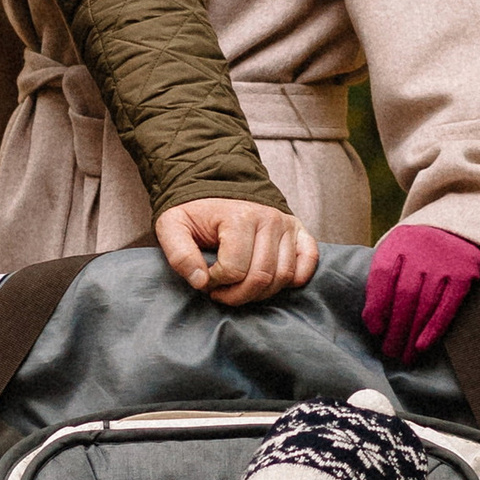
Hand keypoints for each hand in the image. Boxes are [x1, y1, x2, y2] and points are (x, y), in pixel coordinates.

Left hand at [153, 198, 319, 306]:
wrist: (215, 184)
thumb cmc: (194, 209)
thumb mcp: (172, 226)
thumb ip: (180, 255)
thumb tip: (200, 282)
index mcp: (239, 217)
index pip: (234, 271)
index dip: (216, 284)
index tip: (205, 279)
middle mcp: (269, 219)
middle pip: (261, 277)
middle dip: (237, 295)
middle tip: (221, 292)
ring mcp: (286, 225)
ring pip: (283, 276)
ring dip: (261, 292)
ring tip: (240, 287)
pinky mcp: (298, 230)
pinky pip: (308, 260)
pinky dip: (296, 278)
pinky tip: (274, 282)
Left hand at [363, 220, 479, 361]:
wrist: (464, 231)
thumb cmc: (422, 250)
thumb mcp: (399, 251)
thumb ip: (385, 278)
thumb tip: (374, 322)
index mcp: (398, 243)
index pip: (381, 276)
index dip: (376, 306)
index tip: (375, 331)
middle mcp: (421, 250)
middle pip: (404, 296)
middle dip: (395, 329)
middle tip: (390, 352)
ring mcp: (445, 262)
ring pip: (425, 304)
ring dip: (412, 334)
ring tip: (405, 356)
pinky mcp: (465, 273)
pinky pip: (448, 306)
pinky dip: (434, 328)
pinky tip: (423, 345)